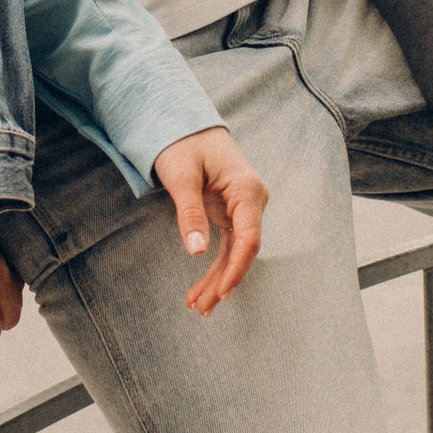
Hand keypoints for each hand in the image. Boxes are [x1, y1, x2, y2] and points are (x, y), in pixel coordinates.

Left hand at [153, 126, 267, 315]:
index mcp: (246, 189)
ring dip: (217, 279)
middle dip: (222, 281)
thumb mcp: (181, 176)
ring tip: (197, 306)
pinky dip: (215, 266)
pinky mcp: (231, 212)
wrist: (185, 123)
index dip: (236, 268)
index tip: (221, 292)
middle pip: (242, 250)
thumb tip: (196, 251)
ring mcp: (242, 207)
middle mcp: (251, 200)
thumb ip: (190, 212)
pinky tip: (202, 288)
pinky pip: (228, 245)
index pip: (249, 238)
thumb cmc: (183, 143)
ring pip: (235, 252)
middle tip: (200, 309)